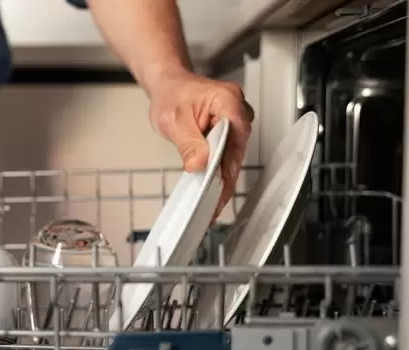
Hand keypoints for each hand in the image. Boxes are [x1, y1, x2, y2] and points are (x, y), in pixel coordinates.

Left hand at [146, 68, 254, 218]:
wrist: (169, 85)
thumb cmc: (171, 95)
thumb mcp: (174, 121)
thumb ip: (188, 144)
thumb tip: (199, 165)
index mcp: (228, 101)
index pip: (233, 142)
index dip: (225, 171)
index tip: (218, 193)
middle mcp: (238, 109)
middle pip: (236, 151)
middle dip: (225, 180)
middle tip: (214, 206)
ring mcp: (237, 118)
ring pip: (233, 154)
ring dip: (222, 177)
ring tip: (213, 202)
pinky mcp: (230, 128)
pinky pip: (228, 151)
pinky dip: (218, 167)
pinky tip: (212, 185)